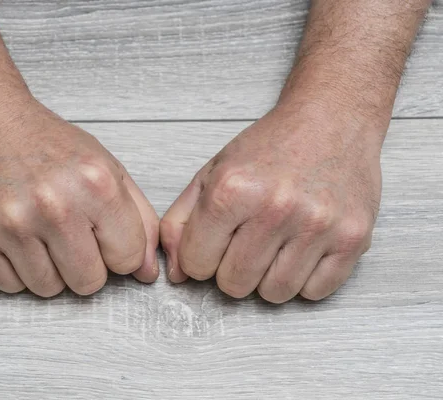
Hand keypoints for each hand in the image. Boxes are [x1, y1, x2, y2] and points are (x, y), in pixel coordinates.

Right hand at [0, 96, 158, 296]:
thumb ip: (140, 221)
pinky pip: (11, 287)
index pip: (127, 259)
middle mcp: (54, 206)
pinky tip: (14, 236)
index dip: (118, 251)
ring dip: (49, 269)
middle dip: (85, 265)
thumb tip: (147, 273)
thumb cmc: (49, 146)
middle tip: (69, 233)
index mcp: (97, 185)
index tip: (103, 236)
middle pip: (89, 283)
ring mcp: (11, 224)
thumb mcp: (109, 169)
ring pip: (49, 290)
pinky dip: (16, 269)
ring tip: (39, 230)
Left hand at [160, 105, 382, 302]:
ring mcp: (317, 225)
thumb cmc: (270, 149)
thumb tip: (176, 275)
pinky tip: (302, 248)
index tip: (215, 242)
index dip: (200, 257)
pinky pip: (315, 292)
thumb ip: (179, 223)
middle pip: (234, 285)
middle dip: (232, 269)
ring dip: (268, 277)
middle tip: (246, 241)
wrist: (331, 120)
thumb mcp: (211, 174)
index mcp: (232, 191)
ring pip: (274, 294)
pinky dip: (304, 279)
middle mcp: (275, 209)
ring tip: (275, 244)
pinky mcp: (352, 238)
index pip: (196, 264)